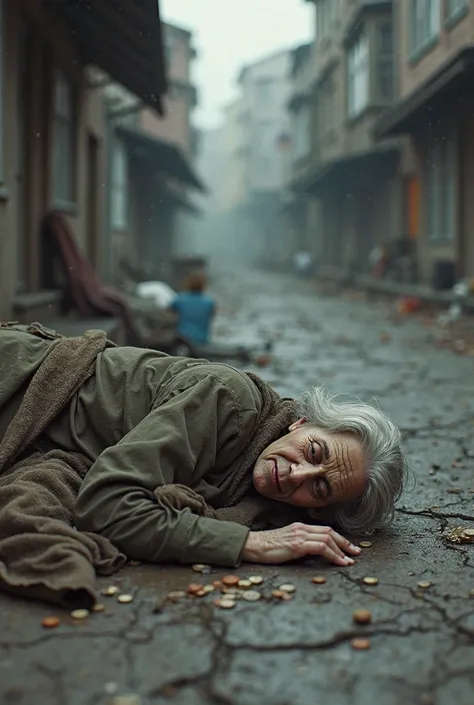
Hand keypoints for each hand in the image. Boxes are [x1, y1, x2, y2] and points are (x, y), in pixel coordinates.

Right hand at [241, 523, 360, 565]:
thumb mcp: (287, 542)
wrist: (253, 546)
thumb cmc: (267, 547)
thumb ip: (301, 544)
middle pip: (330, 532)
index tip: (349, 547)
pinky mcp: (297, 545)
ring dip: (341, 551)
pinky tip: (338, 562)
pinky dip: (333, 555)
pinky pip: (321, 547)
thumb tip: (315, 553)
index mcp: (300, 527)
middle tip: (356, 553)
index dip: (340, 539)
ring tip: (348, 561)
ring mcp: (300, 535)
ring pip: (328, 539)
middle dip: (345, 543)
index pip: (325, 530)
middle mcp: (302, 528)